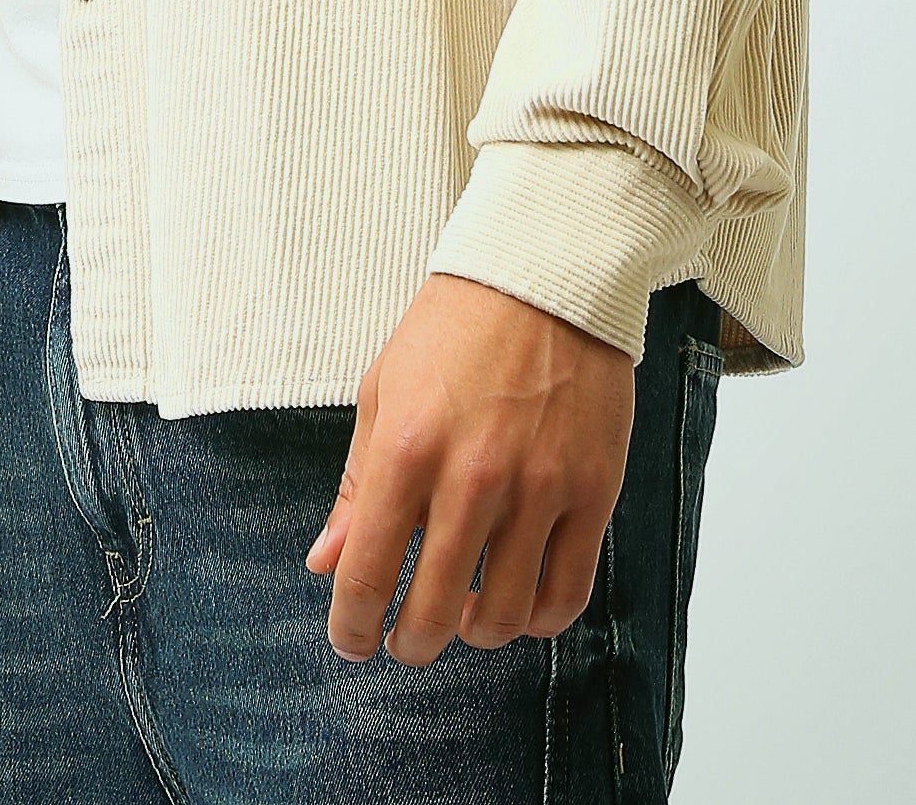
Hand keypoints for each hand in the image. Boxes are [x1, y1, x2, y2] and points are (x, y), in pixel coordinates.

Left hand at [303, 271, 633, 664]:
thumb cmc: (452, 328)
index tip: (351, 639)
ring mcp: (537, 487)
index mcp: (405, 449)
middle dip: (409, 643)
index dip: (352, 626)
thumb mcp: (383, 392)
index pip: (365, 574)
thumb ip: (354, 486)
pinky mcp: (592, 490)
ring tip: (464, 615)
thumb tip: (323, 564)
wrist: (541, 273)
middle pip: (433, 612)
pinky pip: (566, 593)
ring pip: (504, 617)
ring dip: (475, 632)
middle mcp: (471, 476)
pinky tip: (518, 601)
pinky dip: (537, 619)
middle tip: (405, 640)